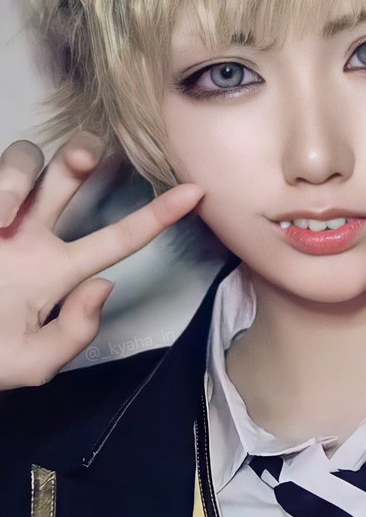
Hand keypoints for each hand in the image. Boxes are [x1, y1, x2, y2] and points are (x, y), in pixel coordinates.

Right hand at [0, 133, 202, 389]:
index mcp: (56, 270)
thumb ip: (74, 332)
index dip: (156, 216)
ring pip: (23, 161)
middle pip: (69, 176)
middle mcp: (31, 235)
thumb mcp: (34, 362)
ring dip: (16, 179)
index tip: (196, 193)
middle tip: (88, 158)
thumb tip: (104, 286)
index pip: (116, 239)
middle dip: (81, 154)